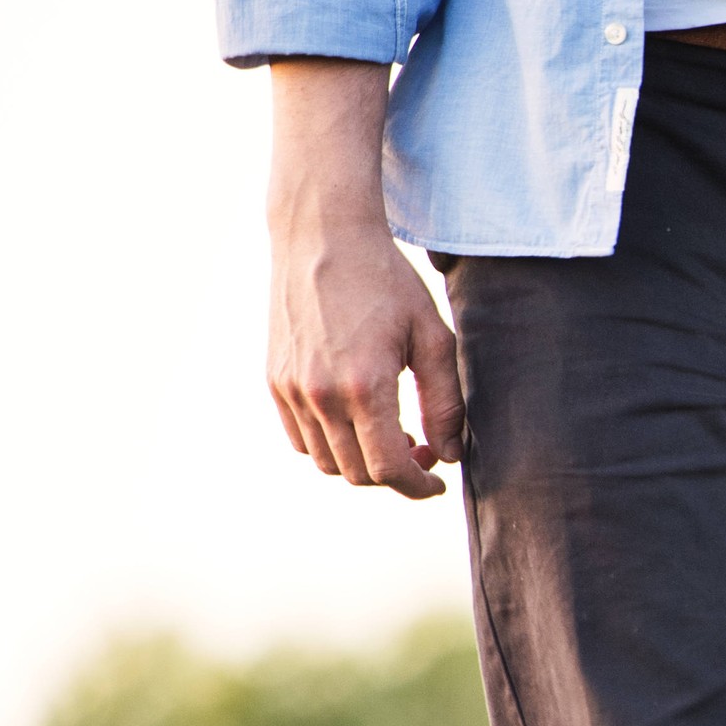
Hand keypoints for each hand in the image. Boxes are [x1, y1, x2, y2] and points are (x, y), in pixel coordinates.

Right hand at [265, 60, 460, 498]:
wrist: (322, 238)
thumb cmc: (387, 283)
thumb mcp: (433, 338)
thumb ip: (446, 402)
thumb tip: (451, 454)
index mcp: (364, 386)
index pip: (388, 468)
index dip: (418, 487)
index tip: (438, 482)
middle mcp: (320, 394)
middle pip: (356, 473)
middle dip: (394, 475)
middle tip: (422, 450)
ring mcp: (290, 389)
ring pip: (326, 462)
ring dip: (361, 463)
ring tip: (392, 434)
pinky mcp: (274, 379)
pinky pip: (301, 438)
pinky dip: (330, 445)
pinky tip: (357, 419)